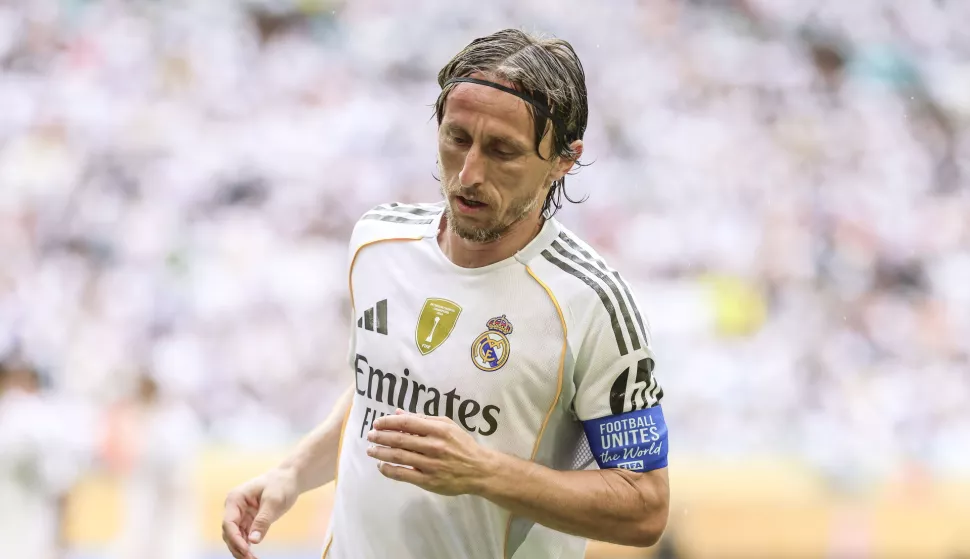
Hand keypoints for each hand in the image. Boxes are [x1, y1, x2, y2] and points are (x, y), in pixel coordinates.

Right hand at [221, 468, 298, 558]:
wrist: (289, 478)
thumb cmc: (281, 484)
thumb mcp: (274, 501)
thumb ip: (263, 520)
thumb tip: (253, 541)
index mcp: (235, 499)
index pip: (229, 523)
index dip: (235, 539)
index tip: (247, 550)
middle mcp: (234, 507)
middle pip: (229, 532)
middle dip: (238, 547)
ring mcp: (240, 514)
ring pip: (235, 537)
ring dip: (241, 550)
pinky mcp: (248, 520)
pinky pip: (243, 536)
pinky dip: (247, 546)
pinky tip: (253, 555)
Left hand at [366, 409, 496, 495]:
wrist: (479, 470)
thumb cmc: (462, 445)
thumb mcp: (447, 425)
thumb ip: (423, 419)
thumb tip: (398, 413)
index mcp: (438, 430)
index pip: (407, 422)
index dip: (388, 422)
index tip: (377, 423)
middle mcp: (433, 446)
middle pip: (400, 440)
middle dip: (381, 437)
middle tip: (370, 435)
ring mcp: (430, 464)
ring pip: (399, 457)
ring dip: (381, 452)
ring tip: (370, 450)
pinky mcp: (428, 481)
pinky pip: (403, 475)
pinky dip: (389, 470)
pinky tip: (381, 466)